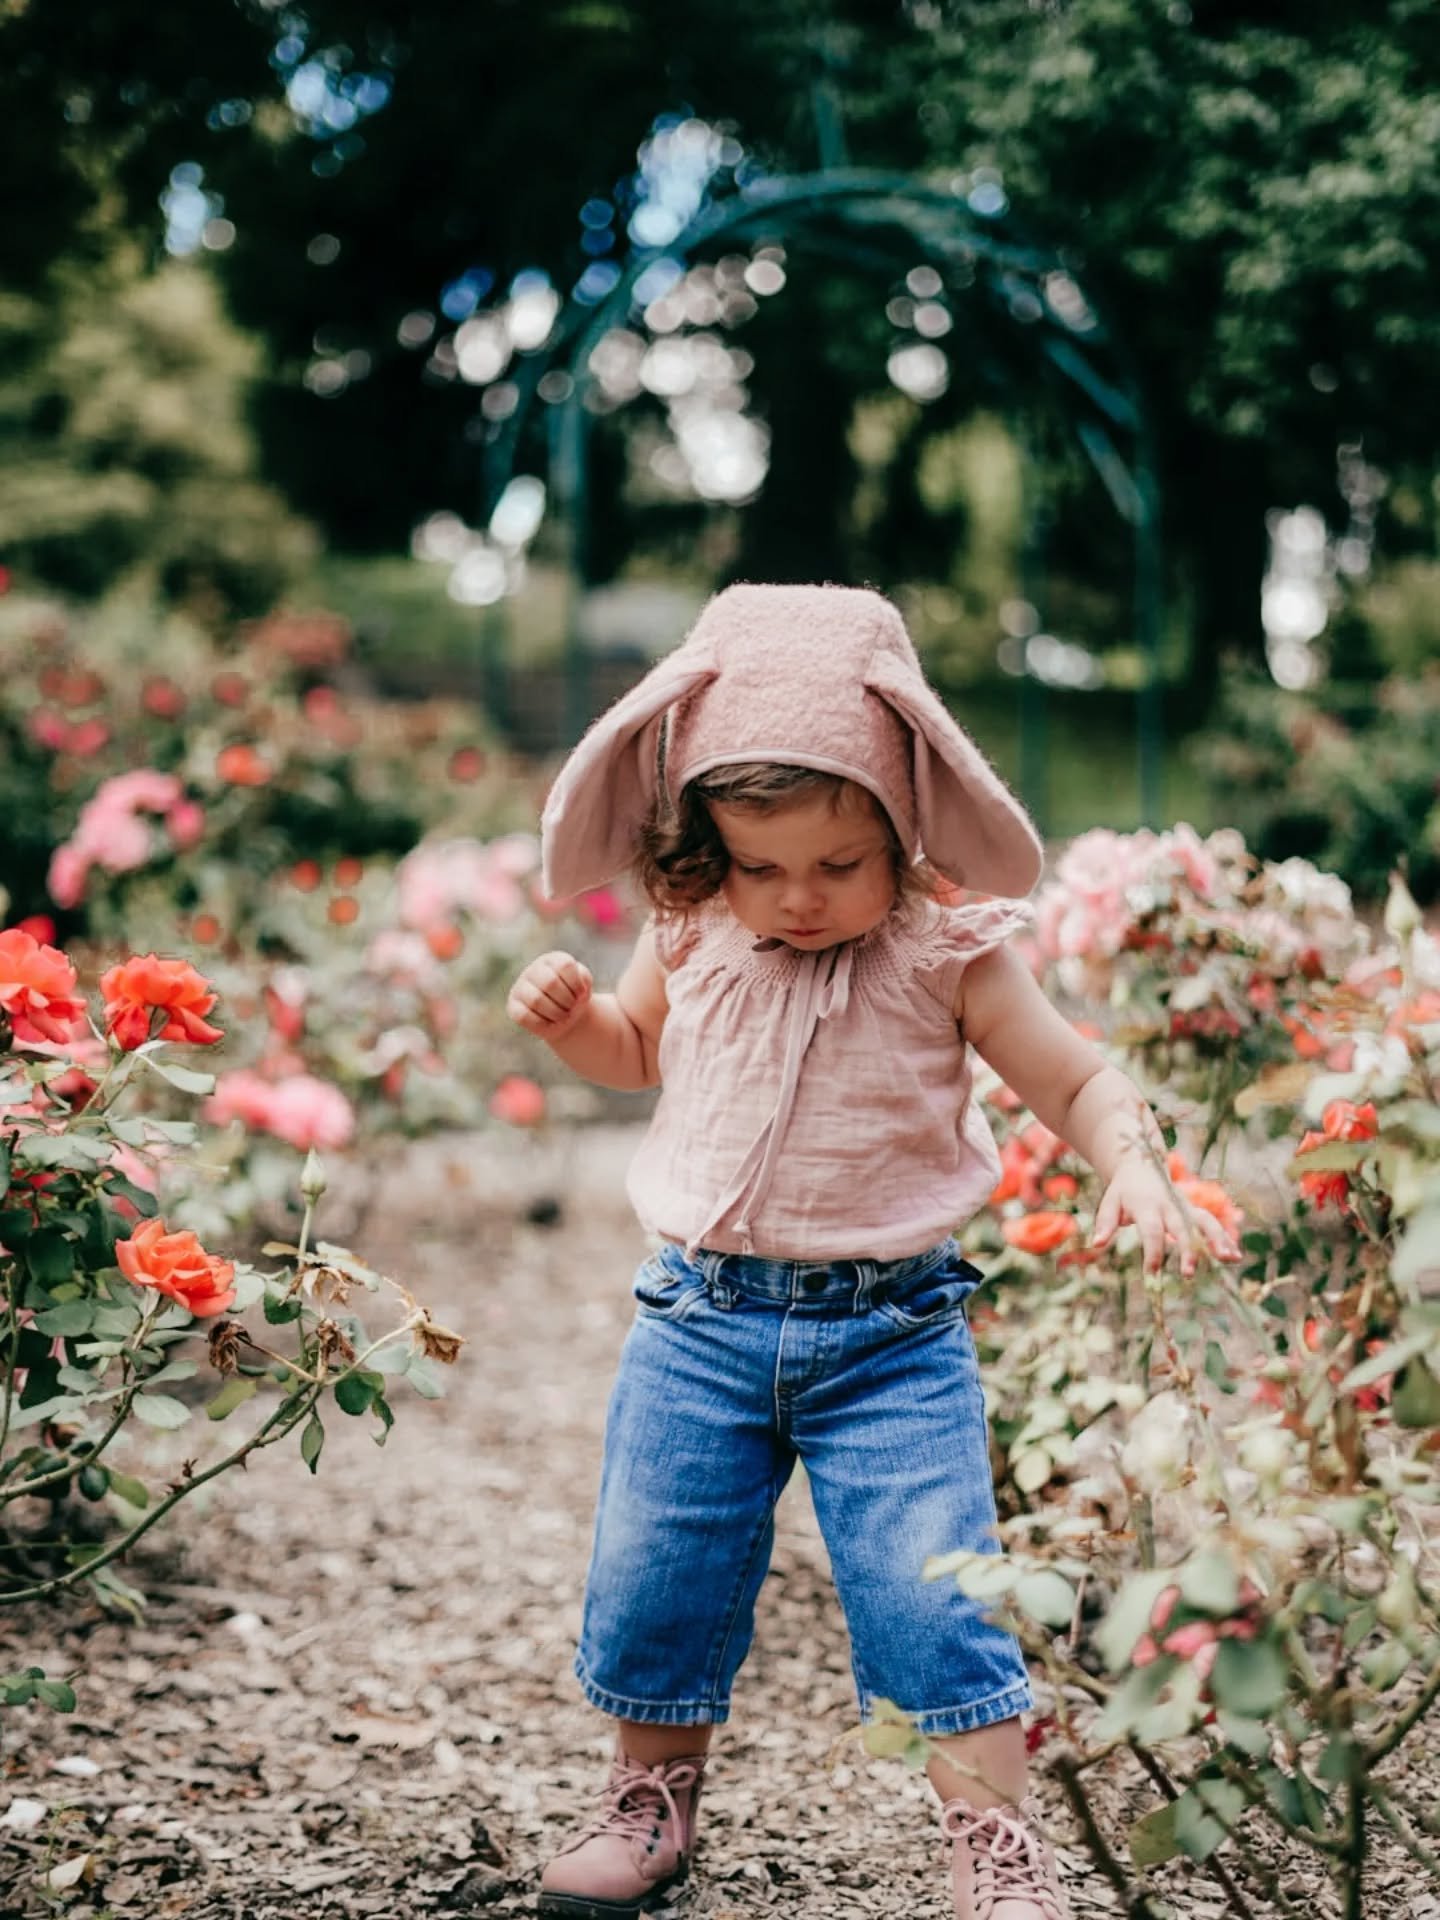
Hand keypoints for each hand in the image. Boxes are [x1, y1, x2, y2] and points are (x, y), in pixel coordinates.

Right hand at [506, 951, 593, 1041]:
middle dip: (567, 1001)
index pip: (565, 965)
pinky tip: (550, 1022)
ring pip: (536, 1000)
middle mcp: (533, 970)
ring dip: (556, 1013)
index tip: (581, 994)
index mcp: (552, 960)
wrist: (567, 1017)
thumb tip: (578, 987)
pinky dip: (542, 1023)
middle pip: (550, 982)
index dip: (576, 984)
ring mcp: (520, 988)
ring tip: (563, 1015)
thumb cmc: (576, 997)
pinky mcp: (513, 1007)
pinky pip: (524, 1016)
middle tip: (572, 1008)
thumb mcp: (585, 985)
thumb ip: (583, 978)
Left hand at [1090, 1158, 1240, 1276]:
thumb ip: (1105, 1222)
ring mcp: (1185, 1207)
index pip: (1151, 1230)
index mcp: (1147, 1205)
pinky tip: (1236, 1257)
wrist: (1140, 1166)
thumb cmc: (1123, 1191)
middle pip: (1182, 1227)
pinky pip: (1212, 1223)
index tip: (1152, 1274)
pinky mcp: (1194, 1211)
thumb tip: (1096, 1244)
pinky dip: (1225, 1238)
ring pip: (1205, 1221)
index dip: (1152, 1252)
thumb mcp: (1110, 1202)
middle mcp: (1170, 1205)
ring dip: (1217, 1240)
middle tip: (1188, 1273)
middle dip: (1187, 1250)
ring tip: (1229, 1260)